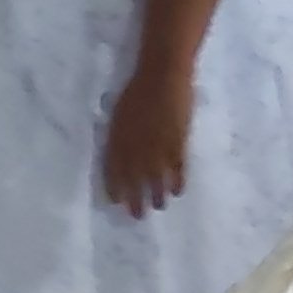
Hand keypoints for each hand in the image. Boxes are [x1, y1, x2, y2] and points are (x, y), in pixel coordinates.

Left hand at [100, 70, 193, 216]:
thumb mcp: (119, 113)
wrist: (162, 76)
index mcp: (118, 139)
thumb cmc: (138, 89)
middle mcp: (136, 148)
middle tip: (139, 216)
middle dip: (136, 200)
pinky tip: (178, 191)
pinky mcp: (178, 143)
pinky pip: (178, 169)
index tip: (117, 203)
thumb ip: (119, 135)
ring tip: (160, 206)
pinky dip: (178, 182)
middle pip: (135, 180)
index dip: (116, 188)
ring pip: (157, 179)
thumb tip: (118, 153)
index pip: (114, 171)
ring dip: (158, 195)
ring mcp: (158, 147)